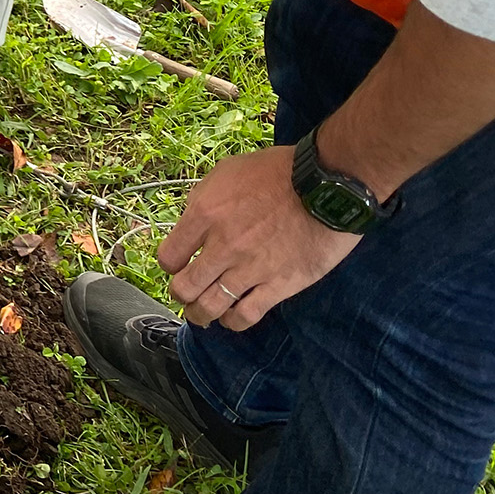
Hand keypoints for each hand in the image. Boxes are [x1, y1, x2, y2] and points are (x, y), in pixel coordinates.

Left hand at [158, 147, 361, 331]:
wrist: (325, 186)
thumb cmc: (276, 172)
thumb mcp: (226, 172)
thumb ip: (203, 199)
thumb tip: (191, 222)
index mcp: (204, 215)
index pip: (169, 257)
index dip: (170, 264)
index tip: (177, 265)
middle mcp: (222, 246)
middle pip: (185, 288)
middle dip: (180, 294)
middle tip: (185, 293)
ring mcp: (251, 269)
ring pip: (210, 307)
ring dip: (200, 314)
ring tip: (201, 314)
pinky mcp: (280, 285)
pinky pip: (246, 315)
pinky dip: (233, 321)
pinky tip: (231, 318)